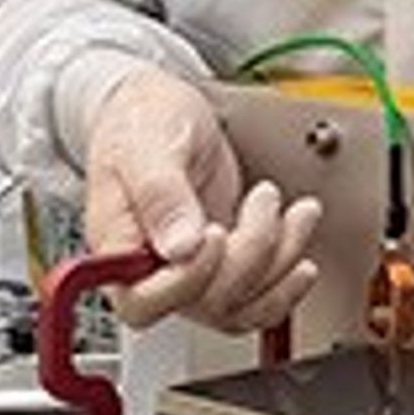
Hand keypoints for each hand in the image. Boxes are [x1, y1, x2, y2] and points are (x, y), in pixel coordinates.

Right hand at [77, 67, 322, 335]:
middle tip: (264, 199)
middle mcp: (151, 272)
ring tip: (297, 213)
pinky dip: (286, 272)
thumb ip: (160, 194)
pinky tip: (297, 235)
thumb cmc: (142, 121)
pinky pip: (258, 295)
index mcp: (116, 250)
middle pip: (206, 303)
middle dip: (250, 254)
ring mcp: (189, 272)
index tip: (215, 233)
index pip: (144, 302)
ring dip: (280, 263)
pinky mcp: (222, 265)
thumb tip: (180, 247)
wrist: (166, 110)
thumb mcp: (146, 146)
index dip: (189, 281)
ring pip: (241, 304)